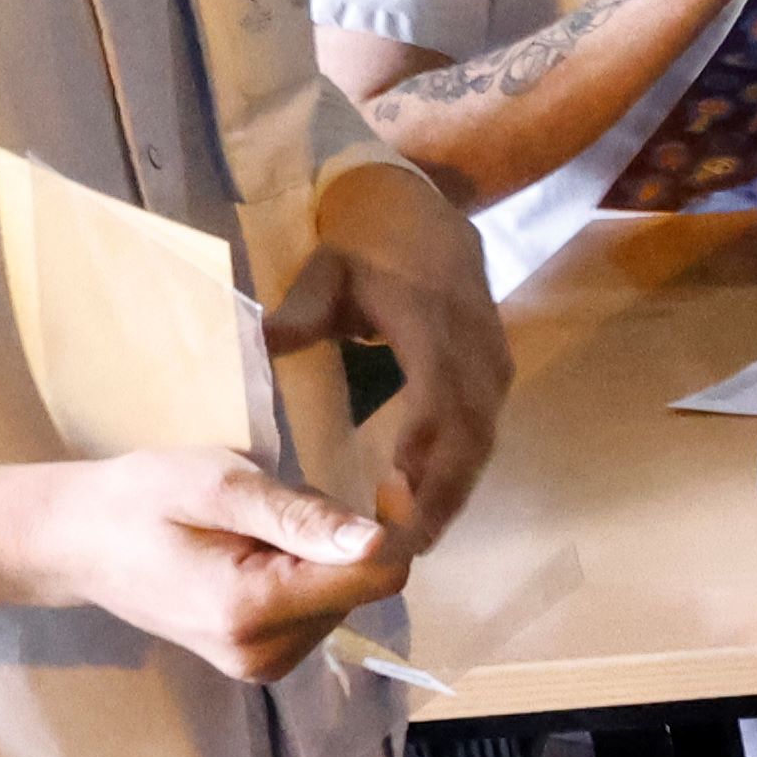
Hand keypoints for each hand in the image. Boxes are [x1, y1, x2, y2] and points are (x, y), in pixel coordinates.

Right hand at [0, 444, 411, 683]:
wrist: (78, 542)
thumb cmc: (140, 500)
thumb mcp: (218, 484)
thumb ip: (298, 517)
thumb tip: (378, 542)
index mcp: (253, 611)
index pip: (377, 577)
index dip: (392, 526)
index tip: (380, 484)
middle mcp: (263, 653)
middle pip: (361, 585)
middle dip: (337, 537)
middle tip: (270, 507)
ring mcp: (261, 664)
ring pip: (343, 594)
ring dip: (316, 552)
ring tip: (249, 529)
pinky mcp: (260, 661)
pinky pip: (317, 607)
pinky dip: (301, 572)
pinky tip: (250, 554)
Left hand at [282, 161, 513, 543]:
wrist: (425, 210)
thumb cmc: (367, 242)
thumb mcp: (326, 268)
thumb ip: (300, 311)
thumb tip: (262, 344)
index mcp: (432, 322)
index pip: (437, 396)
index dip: (421, 449)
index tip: (393, 497)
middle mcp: (474, 348)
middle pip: (470, 435)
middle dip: (442, 495)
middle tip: (404, 547)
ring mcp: (492, 362)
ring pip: (483, 441)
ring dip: (455, 493)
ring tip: (417, 542)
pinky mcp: (495, 374)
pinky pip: (483, 433)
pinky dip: (460, 474)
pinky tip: (430, 507)